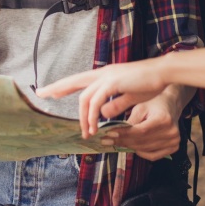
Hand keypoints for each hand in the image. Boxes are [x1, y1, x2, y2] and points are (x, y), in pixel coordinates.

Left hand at [38, 58, 168, 139]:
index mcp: (105, 74)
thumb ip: (115, 104)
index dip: (62, 85)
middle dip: (56, 88)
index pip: (79, 79)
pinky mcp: (113, 82)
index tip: (48, 90)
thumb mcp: (128, 96)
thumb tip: (103, 114)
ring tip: (87, 133)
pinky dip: (94, 115)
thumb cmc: (148, 83)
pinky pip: (97, 101)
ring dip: (84, 117)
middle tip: (42, 94)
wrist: (163, 73)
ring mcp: (107, 76)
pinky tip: (96, 126)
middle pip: (74, 82)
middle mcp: (102, 73)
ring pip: (85, 98)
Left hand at [102, 89, 183, 159]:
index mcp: (164, 119)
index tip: (108, 134)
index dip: (123, 134)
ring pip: (145, 150)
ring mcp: (174, 142)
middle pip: (141, 142)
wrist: (170, 104)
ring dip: (129, 147)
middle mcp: (172, 132)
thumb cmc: (153, 102)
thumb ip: (130, 121)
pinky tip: (131, 146)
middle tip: (106, 141)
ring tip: (116, 143)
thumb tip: (114, 134)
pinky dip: (140, 152)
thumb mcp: (140, 107)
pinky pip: (152, 156)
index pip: (140, 131)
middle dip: (122, 141)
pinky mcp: (174, 147)